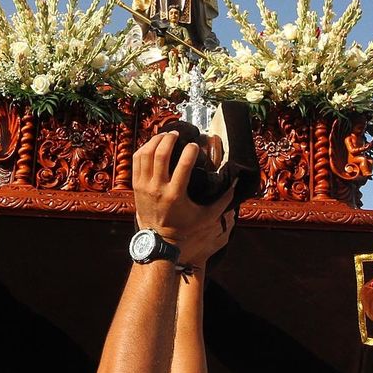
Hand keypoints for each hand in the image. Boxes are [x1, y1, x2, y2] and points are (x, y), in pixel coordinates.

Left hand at [132, 132, 234, 268]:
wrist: (157, 239)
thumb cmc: (183, 227)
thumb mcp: (206, 217)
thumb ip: (223, 201)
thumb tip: (236, 184)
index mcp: (175, 195)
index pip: (183, 166)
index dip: (190, 151)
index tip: (195, 145)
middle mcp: (158, 188)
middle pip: (161, 155)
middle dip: (170, 139)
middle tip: (178, 133)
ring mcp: (144, 186)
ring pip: (146, 154)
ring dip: (156, 140)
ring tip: (166, 134)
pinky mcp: (136, 185)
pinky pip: (137, 160)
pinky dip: (145, 148)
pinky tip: (153, 144)